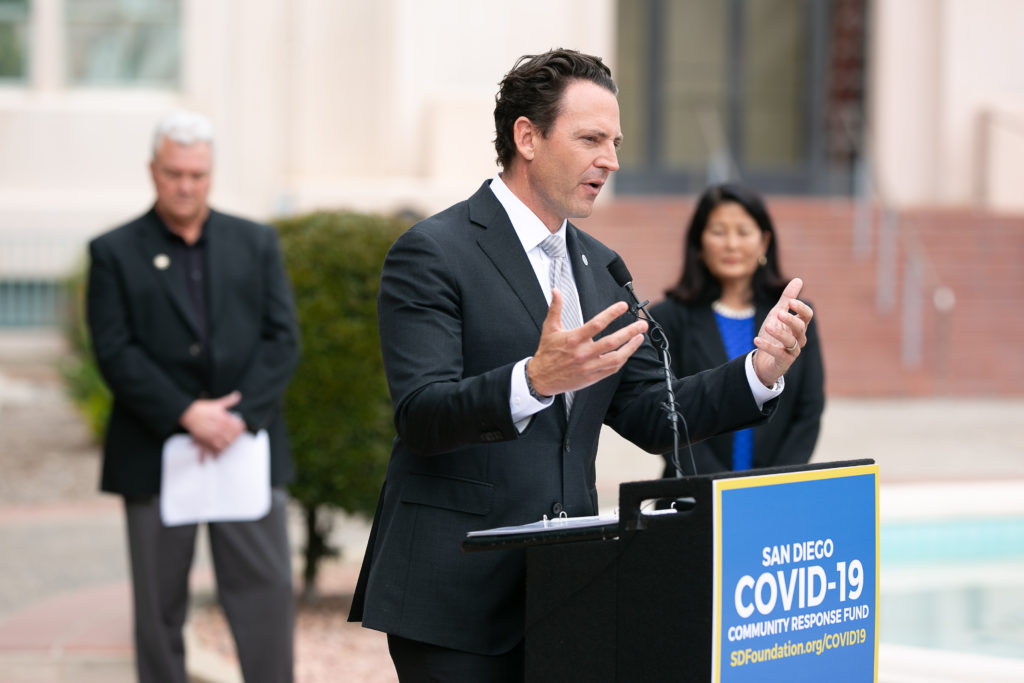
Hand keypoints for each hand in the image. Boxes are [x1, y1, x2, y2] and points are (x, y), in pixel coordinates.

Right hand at [179, 391, 245, 459]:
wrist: (188, 413)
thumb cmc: (201, 408)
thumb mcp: (217, 404)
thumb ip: (229, 401)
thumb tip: (237, 395)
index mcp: (225, 420)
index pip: (239, 427)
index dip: (241, 427)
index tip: (240, 427)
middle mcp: (221, 429)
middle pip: (233, 438)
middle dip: (234, 437)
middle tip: (234, 436)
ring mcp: (213, 436)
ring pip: (225, 445)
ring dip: (227, 446)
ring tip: (226, 444)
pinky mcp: (205, 441)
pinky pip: (213, 450)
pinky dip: (216, 453)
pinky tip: (216, 456)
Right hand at [528, 289, 647, 396]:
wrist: (541, 378)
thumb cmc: (547, 353)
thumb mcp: (549, 329)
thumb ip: (555, 308)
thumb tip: (556, 291)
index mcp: (574, 339)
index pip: (597, 324)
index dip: (612, 314)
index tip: (623, 306)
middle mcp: (583, 353)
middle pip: (612, 341)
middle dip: (630, 332)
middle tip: (641, 324)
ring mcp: (589, 366)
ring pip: (616, 357)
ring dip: (630, 347)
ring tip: (639, 338)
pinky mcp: (592, 377)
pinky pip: (612, 368)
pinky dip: (622, 359)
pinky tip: (628, 351)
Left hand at [752, 278, 812, 387]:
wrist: (763, 360)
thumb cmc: (773, 335)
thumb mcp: (778, 314)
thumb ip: (787, 299)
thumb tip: (799, 280)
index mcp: (799, 325)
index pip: (807, 316)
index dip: (801, 309)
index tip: (791, 302)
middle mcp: (799, 338)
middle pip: (800, 328)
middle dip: (790, 320)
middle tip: (778, 313)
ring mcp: (792, 351)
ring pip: (790, 341)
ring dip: (779, 333)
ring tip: (767, 326)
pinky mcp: (783, 362)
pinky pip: (778, 354)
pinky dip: (767, 346)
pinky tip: (756, 340)